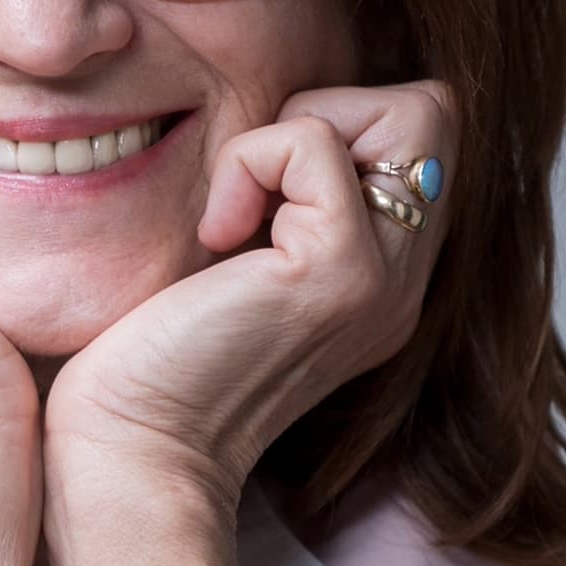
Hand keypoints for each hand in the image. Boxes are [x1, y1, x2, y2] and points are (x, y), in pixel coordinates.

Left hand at [42, 83, 453, 565]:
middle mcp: (404, 281)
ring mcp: (385, 280)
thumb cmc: (152, 360)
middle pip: (433, 114)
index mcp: (383, 279)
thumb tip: (275, 122)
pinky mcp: (340, 273)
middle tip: (258, 187)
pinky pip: (314, 144)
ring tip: (236, 217)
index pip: (422, 138)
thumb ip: (280, 202)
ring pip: (409, 113)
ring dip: (296, 133)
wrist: (132, 454)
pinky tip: (216, 239)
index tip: (260, 196)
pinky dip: (250, 162)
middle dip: (335, 112)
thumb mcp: (237, 262)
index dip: (343, 126)